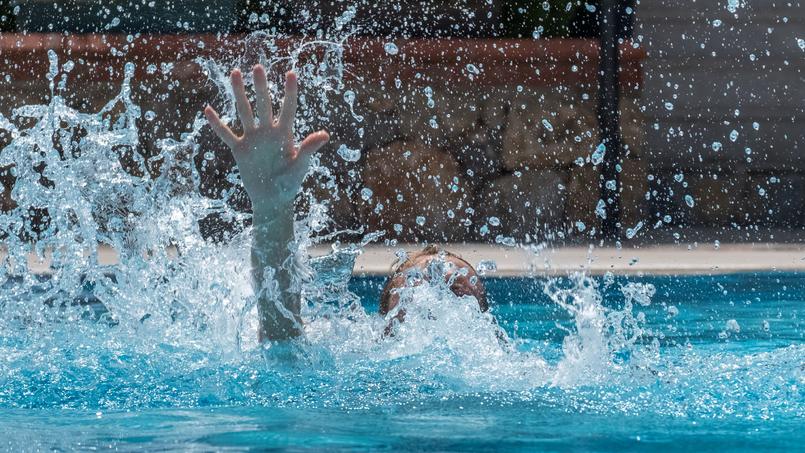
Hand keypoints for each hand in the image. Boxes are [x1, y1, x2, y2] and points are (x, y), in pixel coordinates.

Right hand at [204, 65, 328, 220]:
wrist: (273, 199)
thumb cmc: (290, 183)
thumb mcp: (300, 166)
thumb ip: (309, 149)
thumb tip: (324, 134)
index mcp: (285, 134)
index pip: (288, 109)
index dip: (289, 92)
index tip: (291, 73)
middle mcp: (268, 132)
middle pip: (263, 105)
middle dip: (260, 87)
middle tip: (257, 68)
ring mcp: (253, 139)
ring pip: (244, 112)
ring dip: (239, 94)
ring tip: (235, 73)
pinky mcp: (239, 150)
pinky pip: (226, 134)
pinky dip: (217, 124)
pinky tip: (208, 109)